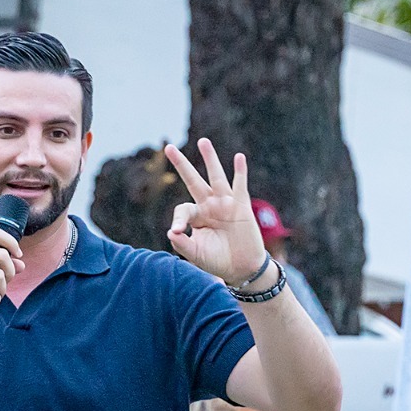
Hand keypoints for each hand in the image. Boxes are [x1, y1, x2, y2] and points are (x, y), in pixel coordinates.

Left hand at [163, 138, 265, 285]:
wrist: (242, 268)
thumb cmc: (217, 261)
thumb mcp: (196, 255)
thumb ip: (183, 244)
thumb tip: (171, 232)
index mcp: (196, 217)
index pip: (183, 210)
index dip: (179, 219)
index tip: (178, 231)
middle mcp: (208, 206)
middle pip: (193, 180)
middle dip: (182, 165)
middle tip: (168, 148)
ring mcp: (225, 203)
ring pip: (216, 177)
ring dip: (210, 158)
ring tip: (203, 141)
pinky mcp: (241, 206)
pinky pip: (240, 185)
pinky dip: (240, 171)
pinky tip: (239, 157)